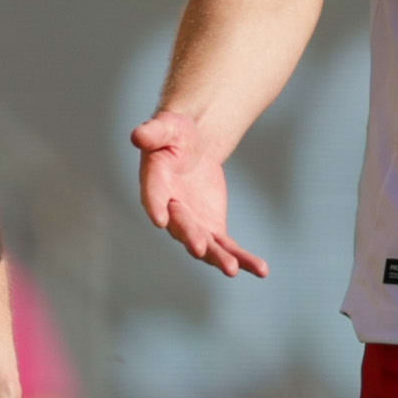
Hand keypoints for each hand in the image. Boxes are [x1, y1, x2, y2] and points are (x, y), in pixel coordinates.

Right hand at [130, 110, 264, 276]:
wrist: (193, 146)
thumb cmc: (175, 134)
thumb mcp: (166, 127)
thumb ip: (153, 132)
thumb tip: (137, 136)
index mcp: (155, 185)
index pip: (153, 197)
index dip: (155, 206)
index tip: (160, 219)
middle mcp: (170, 212)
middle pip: (181, 227)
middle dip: (190, 238)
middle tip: (200, 248)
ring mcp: (192, 224)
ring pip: (206, 246)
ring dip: (219, 258)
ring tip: (233, 269)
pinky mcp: (212, 229)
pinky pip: (228, 247)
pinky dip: (244, 259)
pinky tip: (261, 270)